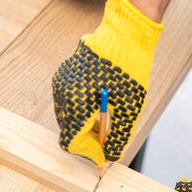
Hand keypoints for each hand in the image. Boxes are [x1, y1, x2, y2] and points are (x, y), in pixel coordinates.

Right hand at [52, 0, 162, 164]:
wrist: (125, 34)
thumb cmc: (128, 71)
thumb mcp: (129, 109)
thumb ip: (118, 137)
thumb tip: (110, 156)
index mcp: (75, 104)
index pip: (70, 142)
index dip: (87, 152)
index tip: (103, 154)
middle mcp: (63, 93)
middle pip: (68, 129)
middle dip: (87, 139)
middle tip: (109, 140)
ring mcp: (61, 81)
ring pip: (68, 115)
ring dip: (84, 124)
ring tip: (108, 122)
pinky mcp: (65, 73)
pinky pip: (69, 100)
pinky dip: (82, 109)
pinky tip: (101, 106)